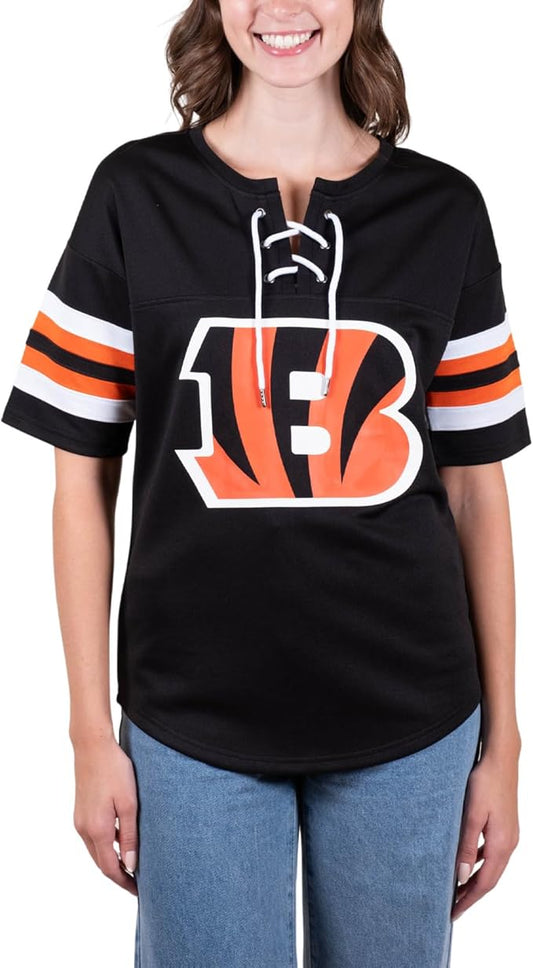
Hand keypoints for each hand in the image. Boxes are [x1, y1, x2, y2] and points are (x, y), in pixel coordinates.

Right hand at [72, 733, 138, 895]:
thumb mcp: (129, 804)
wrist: (92, 746)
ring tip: (132, 865)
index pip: (110, 868)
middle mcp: (84, 829)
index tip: (139, 890)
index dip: (124, 882)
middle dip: (118, 875)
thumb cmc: (115, 771)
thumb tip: (131, 865)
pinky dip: (106, 846)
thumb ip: (129, 836)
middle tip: (138, 883)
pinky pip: (93, 837)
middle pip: (101, 863)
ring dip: (111, 861)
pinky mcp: (80, 812)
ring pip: (96, 851)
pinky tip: (121, 842)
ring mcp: (79, 820)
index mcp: (97, 830)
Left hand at [452, 744, 519, 919]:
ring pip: (491, 867)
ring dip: (475, 880)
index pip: (484, 883)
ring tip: (457, 889)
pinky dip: (480, 864)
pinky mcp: (505, 825)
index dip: (468, 900)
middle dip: (471, 895)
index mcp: (502, 845)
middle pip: (489, 878)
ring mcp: (509, 835)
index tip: (453, 913)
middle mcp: (509, 843)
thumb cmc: (485, 782)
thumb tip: (460, 876)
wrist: (501, 758)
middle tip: (452, 907)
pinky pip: (493, 853)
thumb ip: (466, 846)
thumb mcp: (471, 814)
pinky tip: (468, 861)